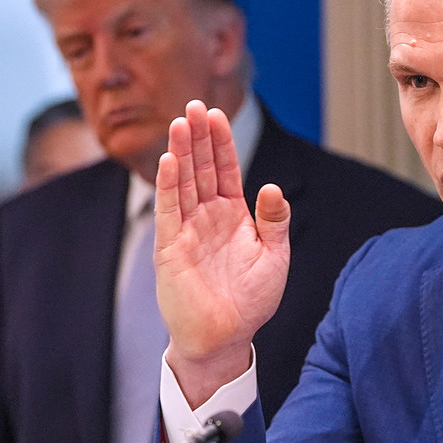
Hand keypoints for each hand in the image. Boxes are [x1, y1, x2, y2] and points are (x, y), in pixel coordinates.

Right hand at [154, 100, 290, 405]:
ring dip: (181, 152)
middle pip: (202, 168)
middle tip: (194, 104)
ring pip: (183, 182)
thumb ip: (274, 221)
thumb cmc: (250, 301)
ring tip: (180, 122)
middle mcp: (207, 217)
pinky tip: (169, 160)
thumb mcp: (274, 257)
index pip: (225, 170)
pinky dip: (168, 185)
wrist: (226, 338)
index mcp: (232, 215)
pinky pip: (169, 211)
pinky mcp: (171, 248)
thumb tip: (273, 186)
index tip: (216, 114)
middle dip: (199, 137)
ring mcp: (187, 230)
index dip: (221, 142)